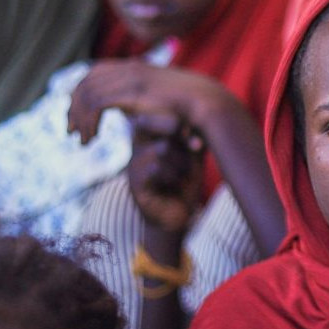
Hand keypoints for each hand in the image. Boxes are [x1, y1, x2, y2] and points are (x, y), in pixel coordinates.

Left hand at [68, 59, 226, 145]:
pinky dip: (88, 121)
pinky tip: (91, 138)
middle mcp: (129, 68)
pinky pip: (95, 103)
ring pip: (87, 93)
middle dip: (74, 106)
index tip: (78, 115)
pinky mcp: (129, 91)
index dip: (81, 93)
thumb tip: (127, 113)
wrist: (206, 103)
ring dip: (79, 118)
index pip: (95, 73)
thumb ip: (140, 102)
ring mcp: (129, 77)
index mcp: (135, 67)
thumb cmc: (189, 107)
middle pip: (86, 81)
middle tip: (71, 130)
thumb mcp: (159, 101)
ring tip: (81, 140)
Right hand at [128, 114, 202, 232]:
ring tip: (181, 174)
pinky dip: (172, 176)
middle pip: (152, 123)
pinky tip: (173, 184)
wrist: (177, 216)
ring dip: (180, 162)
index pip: (155, 112)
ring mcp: (134, 164)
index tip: (195, 135)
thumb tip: (191, 125)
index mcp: (149, 136)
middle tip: (193, 148)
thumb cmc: (184, 182)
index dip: (176, 119)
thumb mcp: (192, 155)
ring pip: (161, 148)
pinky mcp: (135, 184)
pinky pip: (156, 168)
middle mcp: (137, 146)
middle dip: (177, 135)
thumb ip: (192, 138)